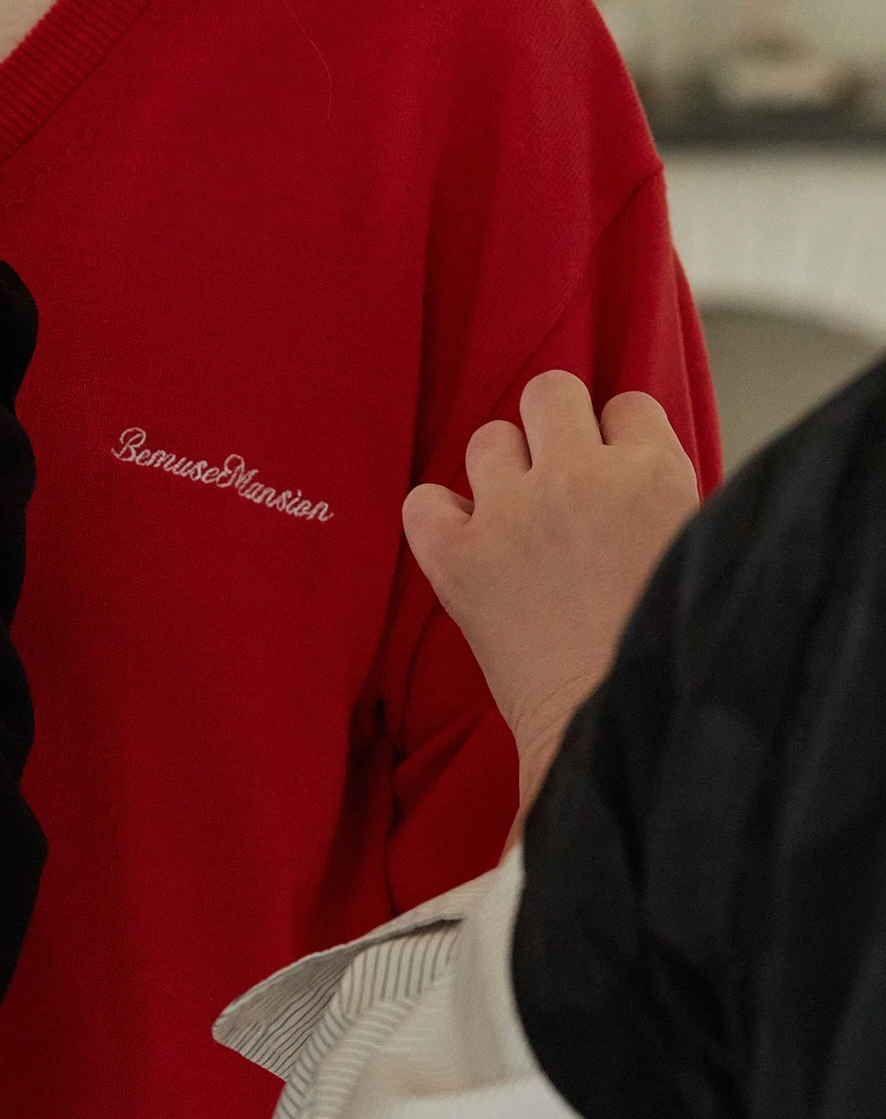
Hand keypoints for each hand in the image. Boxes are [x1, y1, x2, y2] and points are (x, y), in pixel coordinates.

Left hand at [403, 371, 698, 814]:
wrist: (612, 725)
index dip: (616, 442)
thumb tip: (622, 460)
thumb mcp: (695, 549)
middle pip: (549, 393)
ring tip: (518, 523)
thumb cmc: (662, 650)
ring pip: (488, 438)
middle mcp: (580, 477)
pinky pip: (422, 500)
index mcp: (653, 472)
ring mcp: (512, 513)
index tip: (613, 480)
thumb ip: (658, 494)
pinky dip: (437, 519)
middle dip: (553, 430)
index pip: (624, 404)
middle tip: (558, 482)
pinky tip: (464, 544)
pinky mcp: (457, 558)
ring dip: (501, 472)